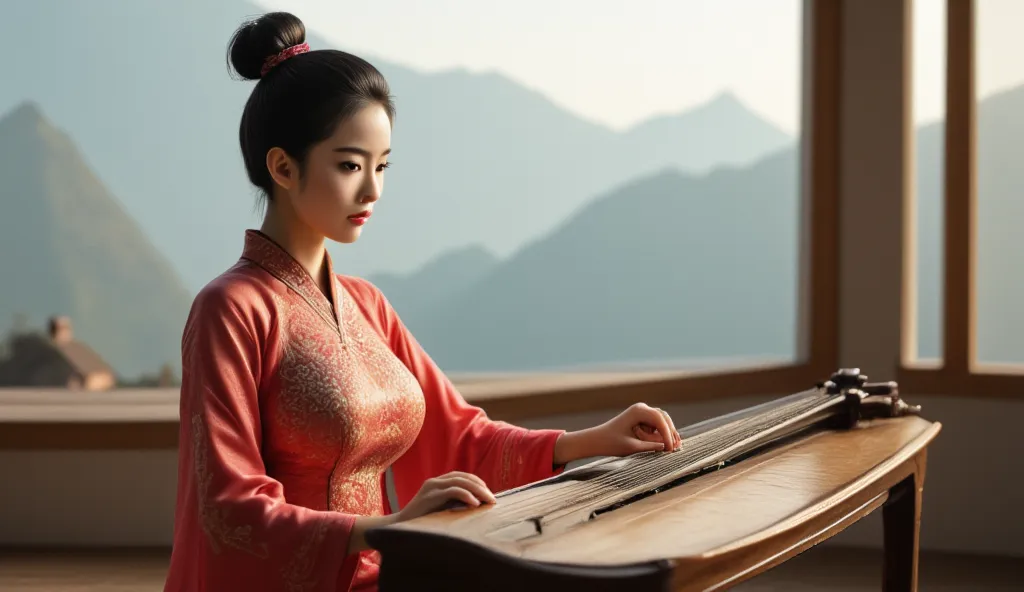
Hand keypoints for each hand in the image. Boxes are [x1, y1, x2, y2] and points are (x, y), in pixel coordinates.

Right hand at [396, 471, 496, 521]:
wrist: (398, 529)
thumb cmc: (422, 523)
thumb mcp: (441, 510)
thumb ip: (454, 504)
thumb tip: (478, 505)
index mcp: (438, 483)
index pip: (463, 476)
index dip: (478, 483)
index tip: (490, 495)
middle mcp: (435, 481)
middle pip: (464, 477)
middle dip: (481, 487)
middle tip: (493, 500)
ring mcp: (431, 487)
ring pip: (460, 482)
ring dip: (477, 490)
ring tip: (488, 501)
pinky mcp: (429, 495)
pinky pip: (452, 491)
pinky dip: (466, 495)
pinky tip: (474, 504)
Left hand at [554, 403, 681, 463]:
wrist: (597, 440)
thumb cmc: (611, 443)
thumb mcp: (632, 447)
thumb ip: (650, 446)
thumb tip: (667, 447)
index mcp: (638, 411)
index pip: (659, 419)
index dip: (667, 434)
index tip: (670, 448)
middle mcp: (641, 408)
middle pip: (663, 418)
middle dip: (670, 432)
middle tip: (676, 448)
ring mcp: (642, 413)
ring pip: (661, 421)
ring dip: (667, 433)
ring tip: (673, 447)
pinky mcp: (641, 420)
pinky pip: (656, 425)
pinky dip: (661, 434)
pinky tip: (666, 444)